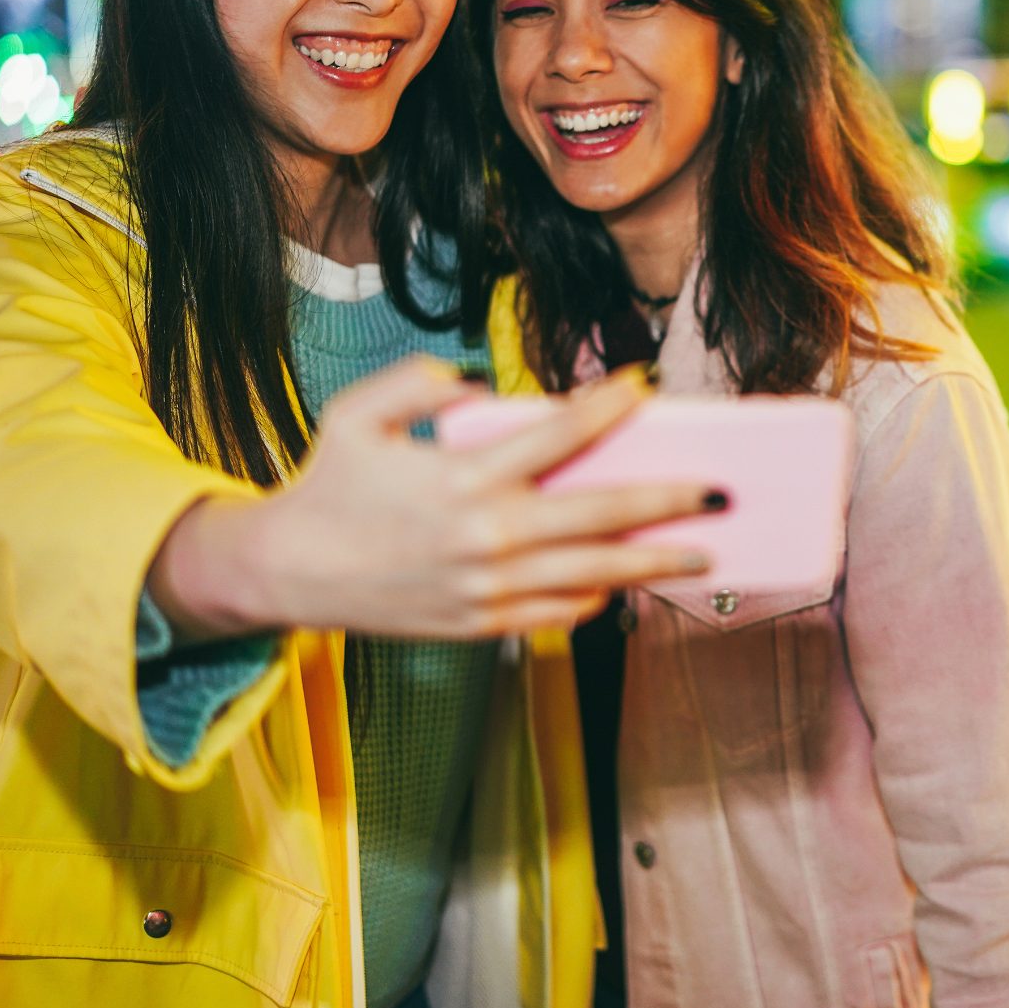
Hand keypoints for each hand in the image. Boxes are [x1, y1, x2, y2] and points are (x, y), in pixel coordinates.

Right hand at [149, 356, 711, 639]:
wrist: (288, 572)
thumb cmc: (330, 484)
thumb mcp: (358, 412)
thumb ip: (422, 383)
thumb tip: (480, 384)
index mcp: (465, 478)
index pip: (559, 435)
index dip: (609, 407)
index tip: (644, 387)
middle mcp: (487, 537)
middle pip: (601, 514)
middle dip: (669, 500)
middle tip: (720, 490)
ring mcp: (489, 588)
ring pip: (593, 575)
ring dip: (655, 563)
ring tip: (705, 552)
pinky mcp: (482, 624)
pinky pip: (558, 614)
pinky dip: (597, 599)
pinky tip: (626, 583)